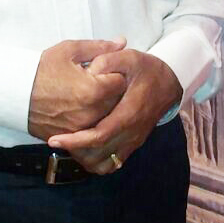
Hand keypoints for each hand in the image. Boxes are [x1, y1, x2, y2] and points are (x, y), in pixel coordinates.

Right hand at [27, 39, 128, 140]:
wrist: (15, 93)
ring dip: (102, 106)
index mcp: (94, 90)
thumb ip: (99, 47)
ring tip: (85, 95)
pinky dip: (90, 120)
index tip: (101, 71)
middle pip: (117, 101)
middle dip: (110, 90)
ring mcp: (82, 128)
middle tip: (94, 82)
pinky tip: (78, 108)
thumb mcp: (69, 50)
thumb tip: (122, 42)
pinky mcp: (72, 137)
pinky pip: (92, 129)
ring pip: (106, 117)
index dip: (113, 73)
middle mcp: (91, 113)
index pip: (121, 81)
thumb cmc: (42, 69)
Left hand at [47, 49, 181, 173]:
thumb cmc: (146, 70)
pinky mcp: (132, 145)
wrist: (169, 83)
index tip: (54, 139)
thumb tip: (88, 70)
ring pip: (103, 164)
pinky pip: (111, 165)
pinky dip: (95, 162)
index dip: (75, 141)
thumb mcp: (129, 57)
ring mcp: (132, 142)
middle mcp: (131, 133)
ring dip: (83, 158)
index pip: (99, 136)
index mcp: (128, 113)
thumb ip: (107, 61)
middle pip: (98, 155)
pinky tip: (85, 149)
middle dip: (74, 151)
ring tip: (70, 144)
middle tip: (57, 139)